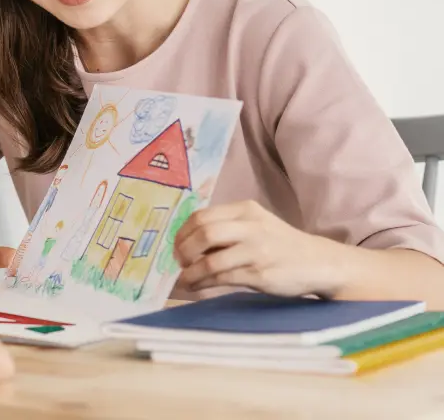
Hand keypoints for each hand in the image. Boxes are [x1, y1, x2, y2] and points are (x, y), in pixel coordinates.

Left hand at [174, 200, 343, 296]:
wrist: (319, 262)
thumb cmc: (280, 244)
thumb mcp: (255, 225)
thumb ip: (226, 228)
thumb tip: (186, 243)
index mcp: (245, 210)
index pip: (201, 216)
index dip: (182, 232)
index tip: (175, 246)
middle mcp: (250, 226)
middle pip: (203, 233)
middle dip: (183, 250)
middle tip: (178, 262)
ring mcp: (256, 250)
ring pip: (210, 260)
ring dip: (190, 272)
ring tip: (184, 279)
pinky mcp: (260, 273)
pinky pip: (222, 278)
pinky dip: (203, 282)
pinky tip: (197, 286)